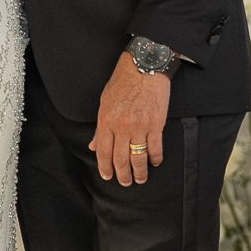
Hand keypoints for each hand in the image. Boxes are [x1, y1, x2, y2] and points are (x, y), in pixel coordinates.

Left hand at [89, 52, 168, 185]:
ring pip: (138, 157)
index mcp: (106, 121)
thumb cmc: (123, 82)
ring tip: (140, 178)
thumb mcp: (105, 102)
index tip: (108, 176)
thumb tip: (94, 145)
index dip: (105, 167)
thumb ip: (100, 127)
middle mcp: (122, 127)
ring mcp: (140, 127)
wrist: (144, 68)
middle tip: (125, 182)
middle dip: (122, 174)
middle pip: (120, 159)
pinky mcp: (156, 125)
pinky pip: (155, 148)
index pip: (104, 152)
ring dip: (139, 172)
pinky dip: (155, 158)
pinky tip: (154, 163)